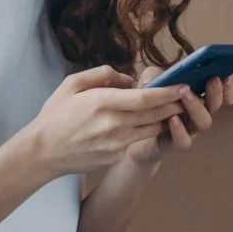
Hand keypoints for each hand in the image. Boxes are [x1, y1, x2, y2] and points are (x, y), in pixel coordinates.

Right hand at [29, 65, 191, 177]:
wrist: (43, 151)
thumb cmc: (56, 115)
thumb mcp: (72, 84)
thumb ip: (103, 74)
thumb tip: (129, 79)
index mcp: (101, 102)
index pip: (144, 97)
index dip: (168, 92)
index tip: (183, 85)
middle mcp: (112, 124)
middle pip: (155, 114)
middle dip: (175, 104)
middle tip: (189, 96)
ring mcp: (115, 143)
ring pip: (152, 129)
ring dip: (166, 119)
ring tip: (176, 108)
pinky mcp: (115, 157)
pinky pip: (138, 140)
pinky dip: (148, 131)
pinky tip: (153, 124)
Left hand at [123, 70, 232, 165]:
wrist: (134, 134)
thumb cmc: (148, 104)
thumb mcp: (150, 83)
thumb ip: (156, 74)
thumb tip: (164, 71)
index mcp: (198, 99)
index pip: (222, 95)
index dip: (227, 88)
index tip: (226, 76)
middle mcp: (197, 115)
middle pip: (215, 106)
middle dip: (216, 93)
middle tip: (213, 79)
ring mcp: (188, 131)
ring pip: (203, 122)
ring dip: (197, 107)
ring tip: (187, 95)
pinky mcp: (174, 144)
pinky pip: (183, 140)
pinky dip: (180, 130)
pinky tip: (173, 119)